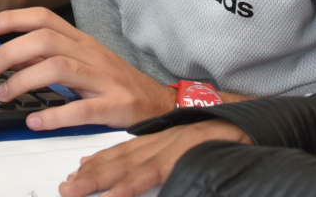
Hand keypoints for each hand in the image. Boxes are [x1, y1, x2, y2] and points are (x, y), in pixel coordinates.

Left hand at [0, 8, 175, 129]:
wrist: (158, 102)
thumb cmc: (115, 81)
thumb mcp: (82, 62)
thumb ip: (48, 57)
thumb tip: (12, 55)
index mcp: (82, 41)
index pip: (44, 18)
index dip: (11, 19)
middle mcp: (91, 54)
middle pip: (45, 41)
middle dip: (9, 52)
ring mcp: (103, 79)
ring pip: (59, 69)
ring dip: (24, 81)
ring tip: (3, 95)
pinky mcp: (114, 105)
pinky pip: (81, 109)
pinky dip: (54, 115)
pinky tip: (35, 121)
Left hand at [59, 121, 252, 196]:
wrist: (249, 126)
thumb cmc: (223, 141)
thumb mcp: (188, 152)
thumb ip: (166, 163)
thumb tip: (151, 178)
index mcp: (159, 141)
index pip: (122, 152)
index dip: (98, 162)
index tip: (77, 171)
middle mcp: (158, 143)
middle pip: (117, 159)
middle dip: (89, 174)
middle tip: (66, 186)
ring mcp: (167, 150)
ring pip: (125, 167)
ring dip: (97, 180)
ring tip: (73, 190)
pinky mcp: (178, 160)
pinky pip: (148, 176)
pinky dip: (127, 187)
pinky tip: (111, 196)